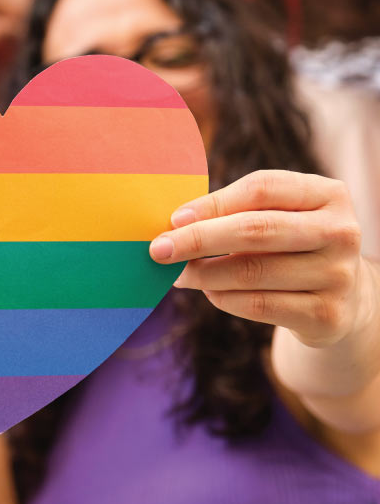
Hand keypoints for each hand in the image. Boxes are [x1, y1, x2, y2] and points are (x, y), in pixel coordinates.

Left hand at [151, 170, 367, 347]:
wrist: (345, 301)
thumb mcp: (280, 218)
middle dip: (198, 239)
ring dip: (203, 274)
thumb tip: (175, 224)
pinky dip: (223, 298)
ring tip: (179, 274)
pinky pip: (258, 305)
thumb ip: (237, 212)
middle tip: (158, 250)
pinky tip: (208, 292)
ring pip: (251, 272)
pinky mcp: (327, 315)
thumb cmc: (292, 247)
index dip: (212, 203)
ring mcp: (338, 275)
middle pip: (256, 229)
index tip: (174, 219)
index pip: (261, 189)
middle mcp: (340, 231)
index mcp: (328, 194)